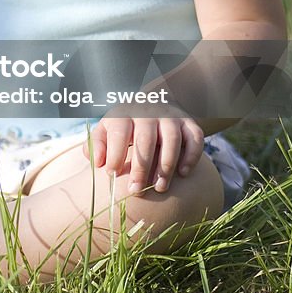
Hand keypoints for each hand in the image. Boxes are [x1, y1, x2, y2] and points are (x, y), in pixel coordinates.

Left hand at [84, 116, 204, 193]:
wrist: (154, 102)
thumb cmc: (126, 125)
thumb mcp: (107, 128)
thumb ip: (97, 144)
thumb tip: (97, 163)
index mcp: (125, 114)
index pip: (119, 132)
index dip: (114, 154)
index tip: (111, 174)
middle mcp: (148, 113)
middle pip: (146, 140)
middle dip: (141, 168)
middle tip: (136, 190)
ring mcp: (170, 117)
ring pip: (172, 140)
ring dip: (166, 166)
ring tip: (159, 188)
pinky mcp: (189, 123)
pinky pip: (195, 138)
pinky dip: (191, 156)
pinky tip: (183, 173)